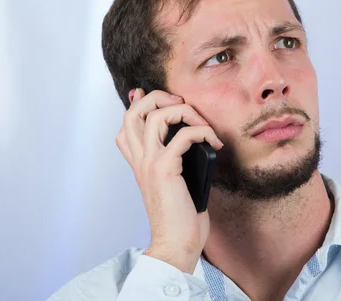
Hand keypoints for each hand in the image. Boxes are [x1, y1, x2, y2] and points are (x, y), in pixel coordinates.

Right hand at [116, 88, 223, 273]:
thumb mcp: (174, 182)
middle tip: (181, 104)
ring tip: (202, 124)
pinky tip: (214, 144)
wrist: (176, 244)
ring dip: (184, 111)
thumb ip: (176, 160)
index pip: (126, 125)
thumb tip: (192, 139)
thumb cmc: (180, 216)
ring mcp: (150, 163)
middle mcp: (140, 160)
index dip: (138, 104)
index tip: (160, 97)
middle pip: (134, 111)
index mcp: (139, 163)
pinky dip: (203, 132)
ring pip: (155, 116)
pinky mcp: (165, 169)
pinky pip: (184, 135)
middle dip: (158, 97)